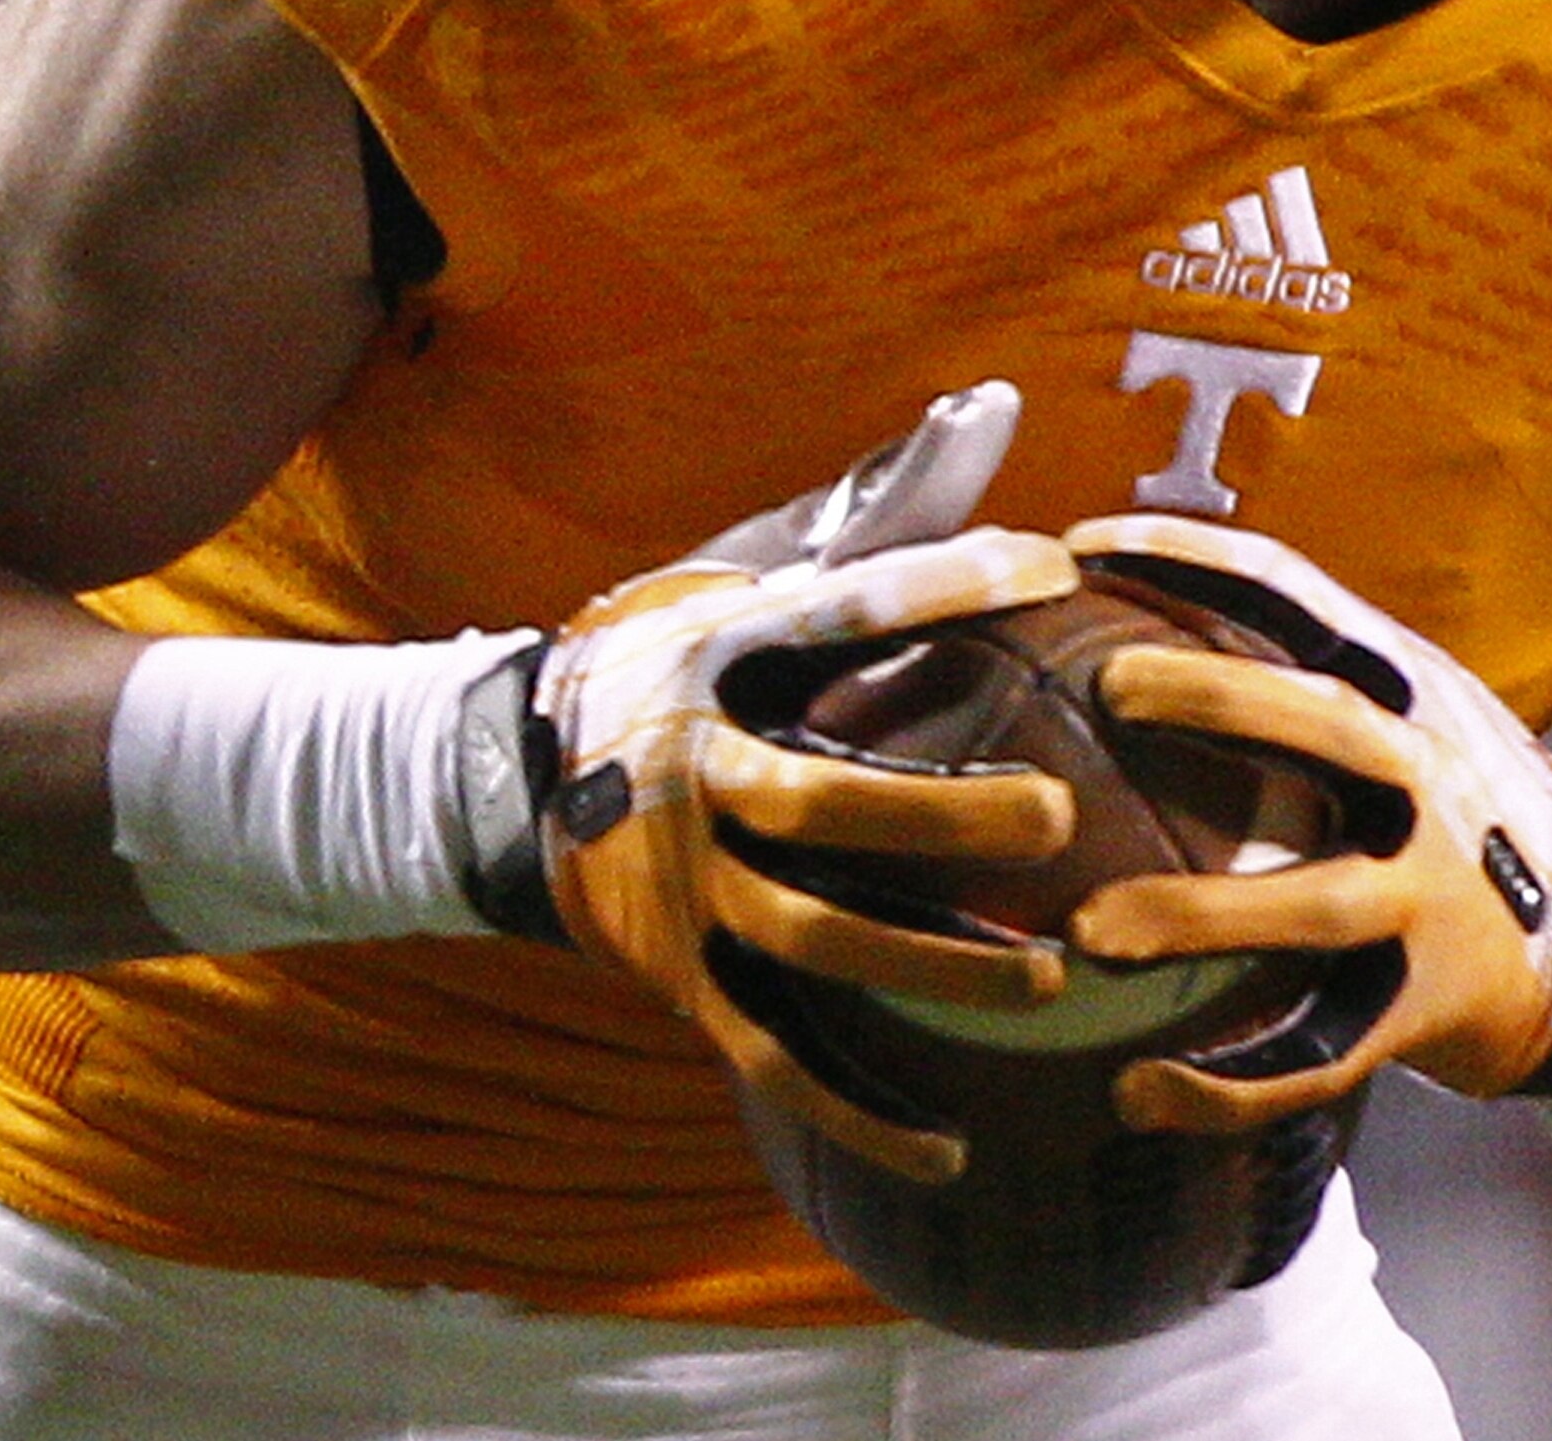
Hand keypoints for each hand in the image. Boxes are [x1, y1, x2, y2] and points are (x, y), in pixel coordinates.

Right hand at [518, 385, 1088, 1180]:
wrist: (498, 779)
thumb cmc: (666, 659)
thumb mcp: (743, 569)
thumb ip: (876, 509)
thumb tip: (997, 410)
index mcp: (719, 655)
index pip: (841, 606)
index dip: (942, 583)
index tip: (1051, 567)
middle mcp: (695, 772)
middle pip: (821, 798)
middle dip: (936, 812)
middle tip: (1054, 816)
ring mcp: (683, 885)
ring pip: (810, 937)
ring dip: (924, 965)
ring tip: (1040, 980)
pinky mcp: (676, 975)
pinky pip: (777, 1053)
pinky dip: (860, 1107)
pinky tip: (956, 1140)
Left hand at [1053, 511, 1551, 1133]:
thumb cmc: (1451, 813)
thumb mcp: (1412, 714)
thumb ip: (1306, 670)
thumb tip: (1125, 611)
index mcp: (1410, 697)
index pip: (1302, 599)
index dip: (1198, 559)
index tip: (1085, 545)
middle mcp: (1430, 784)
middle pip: (1331, 725)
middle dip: (1224, 694)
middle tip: (1108, 686)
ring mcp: (1433, 899)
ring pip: (1317, 906)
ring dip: (1201, 915)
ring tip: (1085, 931)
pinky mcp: (1426, 1006)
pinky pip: (1319, 1051)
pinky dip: (1228, 1082)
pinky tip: (1134, 1093)